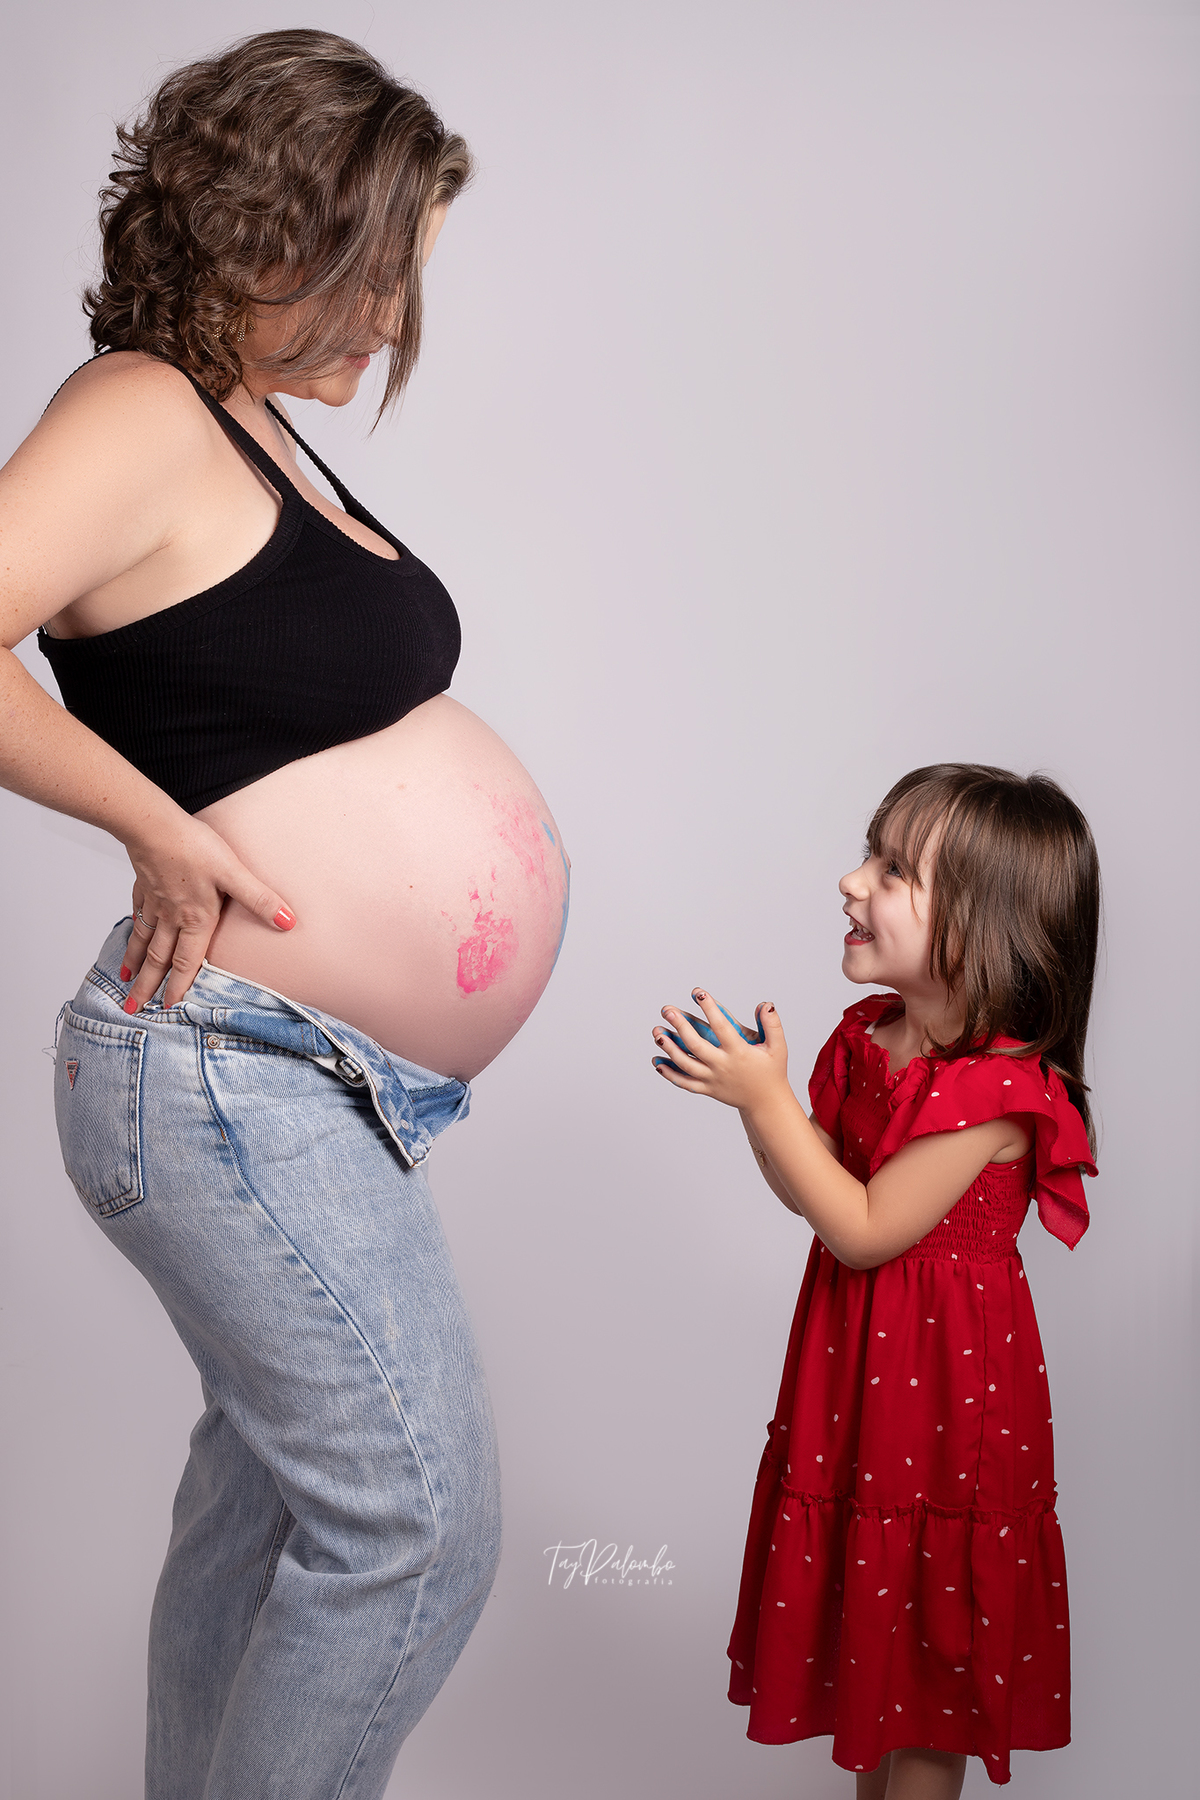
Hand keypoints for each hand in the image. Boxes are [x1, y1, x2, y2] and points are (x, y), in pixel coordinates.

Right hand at [119, 812, 295, 1011]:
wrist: (153, 825)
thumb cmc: (194, 847)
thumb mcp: (234, 873)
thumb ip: (260, 900)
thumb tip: (289, 922)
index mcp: (195, 918)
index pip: (187, 961)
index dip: (179, 986)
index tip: (168, 1008)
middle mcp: (171, 917)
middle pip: (158, 958)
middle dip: (148, 986)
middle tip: (135, 1008)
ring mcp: (154, 903)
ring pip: (143, 940)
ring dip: (135, 963)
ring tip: (126, 982)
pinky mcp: (143, 886)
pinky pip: (136, 917)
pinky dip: (132, 932)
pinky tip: (131, 938)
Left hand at [652, 989, 790, 1109]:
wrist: (766, 1102)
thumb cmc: (772, 1071)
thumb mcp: (778, 1047)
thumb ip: (772, 1024)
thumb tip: (765, 1004)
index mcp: (739, 1052)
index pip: (721, 1026)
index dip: (709, 1007)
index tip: (698, 992)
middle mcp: (723, 1066)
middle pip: (696, 1044)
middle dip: (680, 1026)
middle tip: (667, 1009)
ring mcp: (712, 1079)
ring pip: (685, 1064)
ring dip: (669, 1048)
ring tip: (657, 1032)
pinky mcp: (707, 1089)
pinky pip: (684, 1082)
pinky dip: (669, 1073)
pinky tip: (657, 1061)